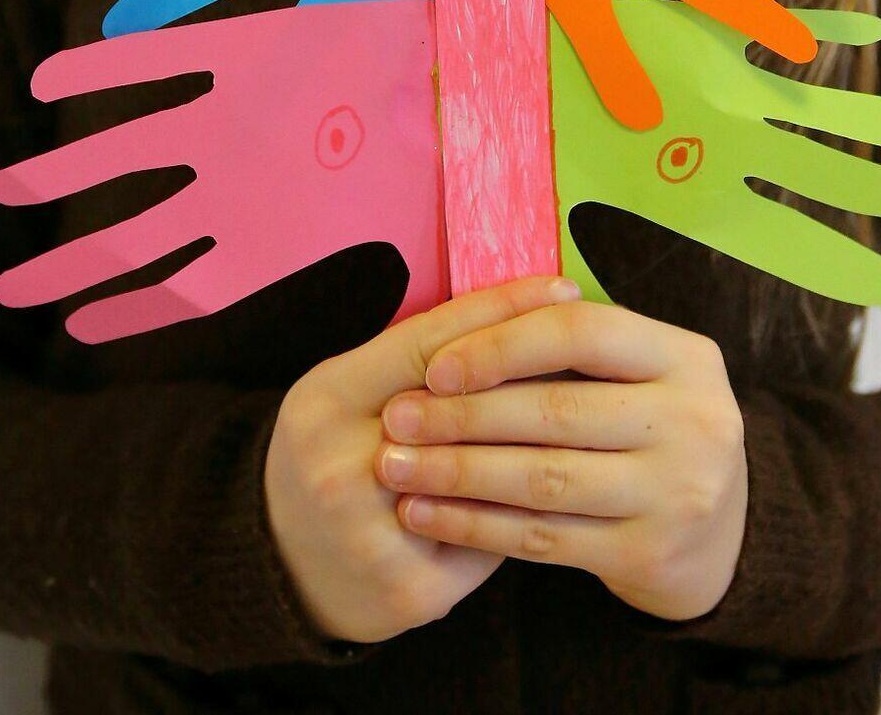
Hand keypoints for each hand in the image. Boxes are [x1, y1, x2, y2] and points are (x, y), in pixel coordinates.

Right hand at [263, 276, 583, 644]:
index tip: (563, 288)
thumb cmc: (332, 450)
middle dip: (539, 379)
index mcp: (327, 399)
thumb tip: (513, 312)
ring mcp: (373, 536)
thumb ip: (415, 357)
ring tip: (601, 415)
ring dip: (543, 447)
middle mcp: (341, 465)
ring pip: (488, 481)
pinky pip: (492, 542)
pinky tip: (567, 493)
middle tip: (602, 354)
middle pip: (464, 410)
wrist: (278, 561)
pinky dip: (527, 513)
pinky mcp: (411, 592)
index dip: (500, 310)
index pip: (427, 342)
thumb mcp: (348, 386)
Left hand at [373, 299, 747, 622]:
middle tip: (397, 420)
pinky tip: (429, 515)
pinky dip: (476, 525)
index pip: (582, 332)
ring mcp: (677, 495)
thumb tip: (459, 329)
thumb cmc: (650, 430)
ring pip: (543, 478)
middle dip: (464, 414)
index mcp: (686, 357)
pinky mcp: (649, 556)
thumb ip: (572, 345)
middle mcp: (695, 423)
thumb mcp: (639, 373)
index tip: (436, 366)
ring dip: (458, 472)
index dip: (502, 345)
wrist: (718, 538)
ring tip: (397, 466)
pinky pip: (543, 538)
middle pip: (556, 409)